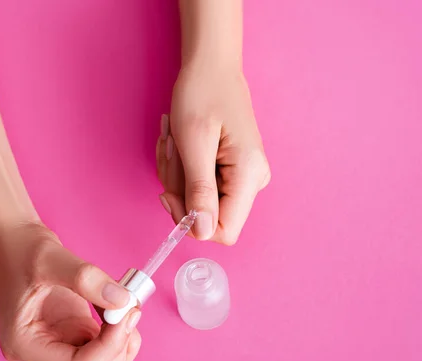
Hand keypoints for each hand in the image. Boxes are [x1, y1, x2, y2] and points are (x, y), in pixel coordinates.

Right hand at [0, 222, 141, 360]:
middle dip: (119, 343)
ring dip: (123, 339)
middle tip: (130, 307)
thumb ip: (86, 279)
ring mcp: (60, 341)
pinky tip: (119, 302)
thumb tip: (123, 300)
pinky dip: (121, 328)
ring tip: (126, 304)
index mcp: (26, 344)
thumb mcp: (51, 259)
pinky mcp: (74, 329)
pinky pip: (105, 343)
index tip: (125, 313)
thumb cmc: (20, 248)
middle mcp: (42, 350)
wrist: (13, 237)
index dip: (109, 347)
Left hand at [156, 65, 270, 244]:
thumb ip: (199, 191)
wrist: (211, 68)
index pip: (224, 231)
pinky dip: (181, 168)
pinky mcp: (232, 171)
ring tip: (175, 139)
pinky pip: (199, 186)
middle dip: (178, 188)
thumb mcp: (194, 144)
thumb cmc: (202, 94)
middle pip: (207, 215)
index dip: (192, 221)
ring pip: (198, 201)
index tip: (169, 193)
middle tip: (172, 149)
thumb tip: (201, 232)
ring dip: (176, 174)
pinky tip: (180, 142)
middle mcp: (252, 181)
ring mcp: (243, 176)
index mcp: (249, 175)